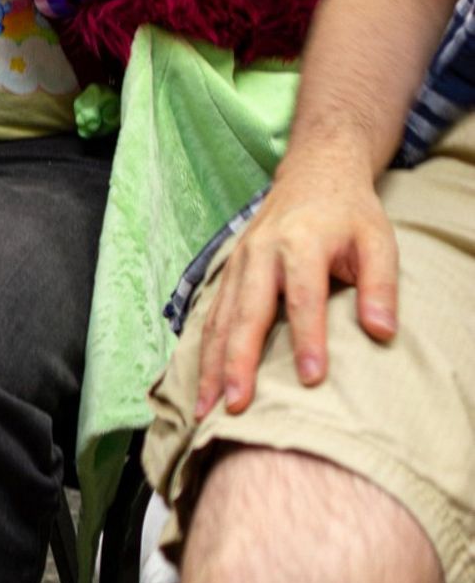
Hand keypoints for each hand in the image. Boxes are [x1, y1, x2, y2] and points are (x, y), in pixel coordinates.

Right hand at [195, 156, 398, 419]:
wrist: (313, 174)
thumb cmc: (350, 215)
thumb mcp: (379, 241)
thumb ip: (381, 286)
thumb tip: (382, 333)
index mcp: (301, 242)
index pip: (303, 296)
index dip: (307, 337)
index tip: (310, 379)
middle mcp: (261, 252)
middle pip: (246, 312)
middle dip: (238, 361)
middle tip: (236, 406)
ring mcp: (239, 262)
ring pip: (219, 318)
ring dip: (210, 364)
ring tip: (204, 408)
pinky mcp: (229, 272)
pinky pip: (210, 315)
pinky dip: (202, 351)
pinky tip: (200, 383)